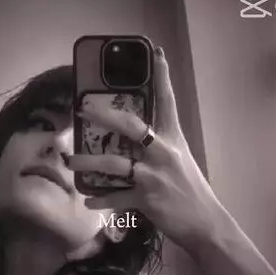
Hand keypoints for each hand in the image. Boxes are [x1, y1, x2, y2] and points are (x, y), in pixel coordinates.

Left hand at [68, 47, 221, 246]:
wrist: (205, 222)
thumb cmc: (191, 190)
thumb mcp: (180, 161)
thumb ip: (160, 147)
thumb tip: (138, 139)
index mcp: (173, 140)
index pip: (168, 102)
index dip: (162, 77)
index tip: (156, 53)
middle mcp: (163, 153)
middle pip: (131, 126)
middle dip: (104, 115)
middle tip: (82, 109)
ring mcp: (153, 176)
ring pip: (115, 164)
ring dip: (89, 163)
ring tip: (70, 162)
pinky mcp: (146, 199)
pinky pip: (117, 198)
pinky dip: (101, 201)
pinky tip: (88, 202)